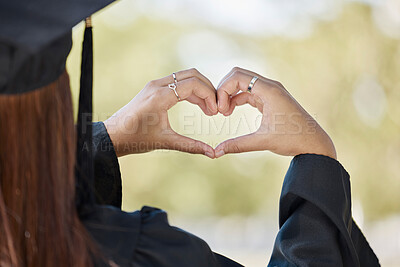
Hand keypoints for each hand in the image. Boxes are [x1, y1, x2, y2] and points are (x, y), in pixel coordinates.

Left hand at [104, 68, 217, 157]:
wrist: (113, 136)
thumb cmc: (136, 139)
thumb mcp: (166, 142)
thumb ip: (191, 146)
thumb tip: (212, 154)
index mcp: (160, 96)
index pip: (193, 84)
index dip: (209, 96)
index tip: (215, 112)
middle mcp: (157, 85)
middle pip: (192, 75)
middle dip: (208, 89)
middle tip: (215, 108)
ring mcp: (155, 85)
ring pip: (185, 77)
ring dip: (200, 89)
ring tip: (208, 109)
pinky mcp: (153, 88)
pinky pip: (177, 82)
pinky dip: (190, 90)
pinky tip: (197, 105)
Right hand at [215, 67, 336, 158]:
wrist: (314, 143)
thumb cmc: (293, 140)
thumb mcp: (263, 141)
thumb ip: (238, 145)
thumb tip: (217, 152)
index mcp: (269, 90)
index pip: (237, 77)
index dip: (223, 90)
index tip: (220, 110)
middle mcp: (270, 86)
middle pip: (238, 74)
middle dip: (224, 89)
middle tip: (219, 108)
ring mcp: (271, 91)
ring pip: (243, 82)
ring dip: (230, 93)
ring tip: (224, 112)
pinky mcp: (271, 98)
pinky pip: (249, 91)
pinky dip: (238, 98)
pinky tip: (231, 111)